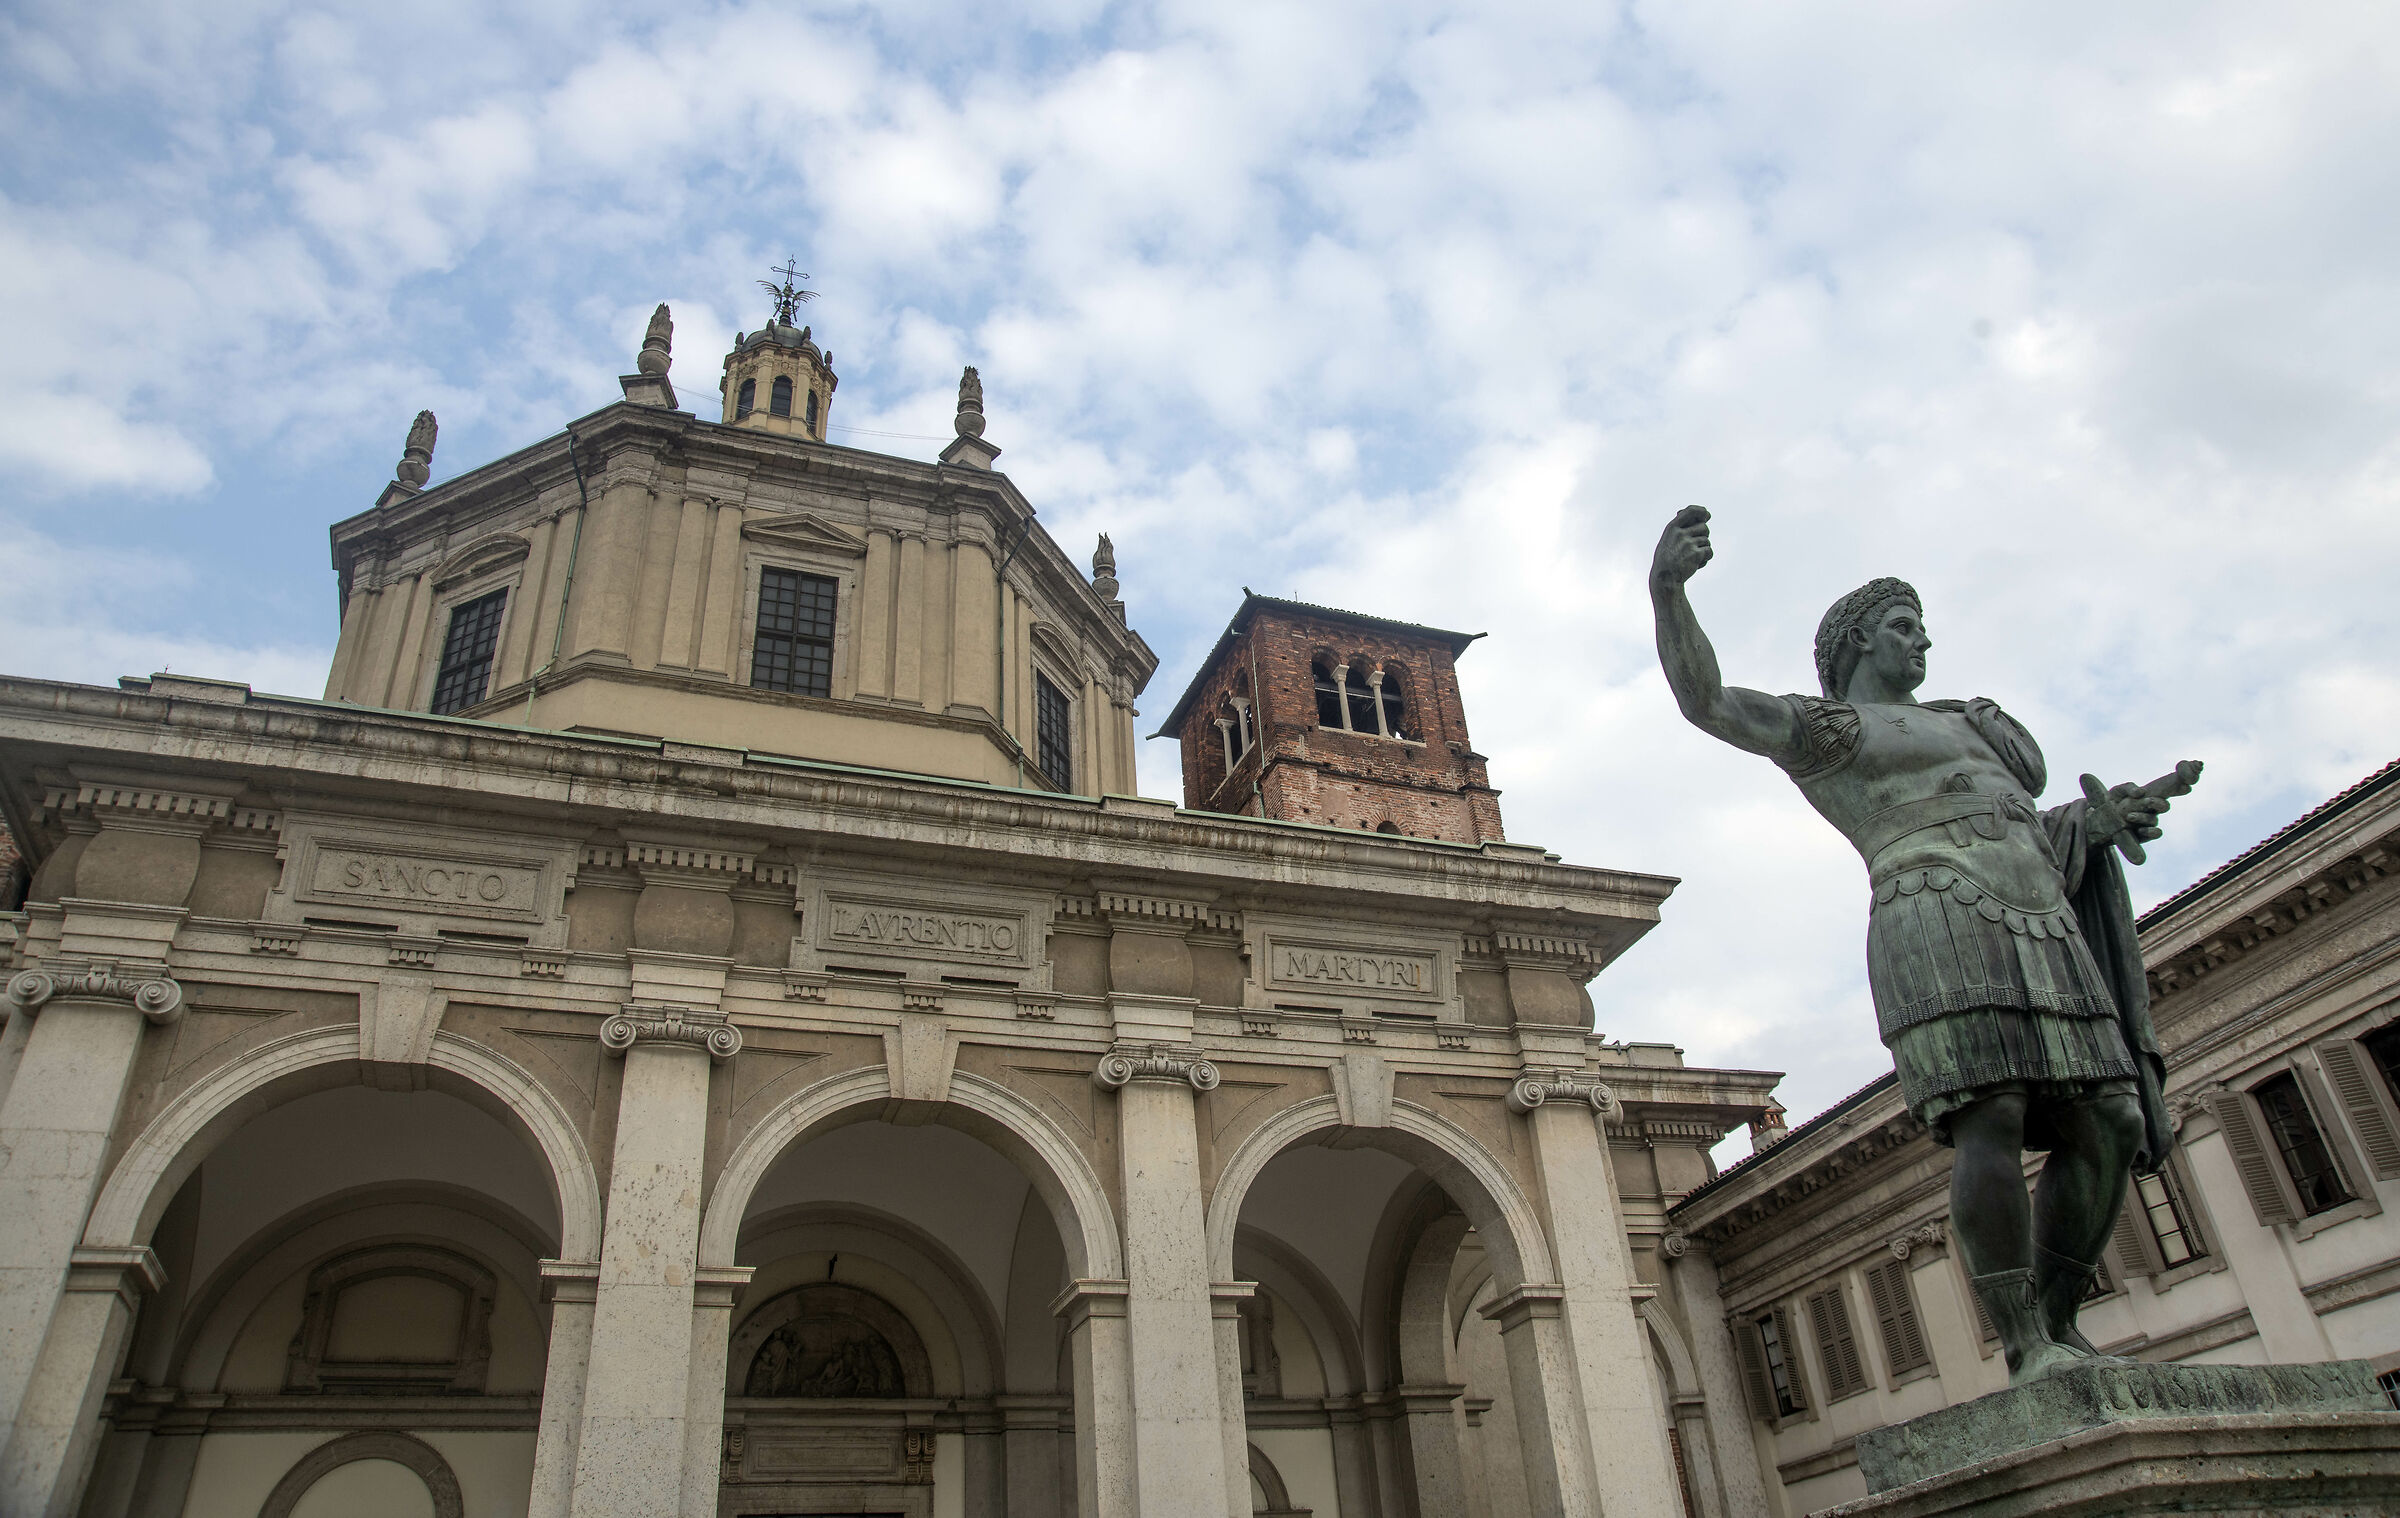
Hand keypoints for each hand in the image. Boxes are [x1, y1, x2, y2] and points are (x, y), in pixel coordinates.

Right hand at [1652, 505, 1713, 589]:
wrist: (1665, 577)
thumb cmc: (1667, 557)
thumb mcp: (1669, 538)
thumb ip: (1684, 526)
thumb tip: (1706, 514)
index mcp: (1672, 528)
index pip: (1690, 511)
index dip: (1701, 511)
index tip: (1706, 514)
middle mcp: (1680, 534)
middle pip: (1704, 527)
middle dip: (1704, 535)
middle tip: (1695, 545)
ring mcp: (1688, 544)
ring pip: (1707, 541)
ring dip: (1703, 549)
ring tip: (1692, 557)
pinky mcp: (1696, 554)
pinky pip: (1709, 551)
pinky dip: (1705, 558)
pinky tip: (1696, 563)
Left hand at [2079, 760, 2200, 865]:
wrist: (2100, 822)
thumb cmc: (2112, 803)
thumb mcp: (2117, 791)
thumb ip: (2128, 788)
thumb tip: (2140, 792)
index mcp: (2150, 794)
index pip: (2170, 787)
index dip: (2181, 782)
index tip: (2186, 780)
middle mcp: (2152, 808)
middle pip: (2164, 805)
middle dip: (2157, 803)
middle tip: (2147, 801)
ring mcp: (2149, 821)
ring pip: (2154, 819)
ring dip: (2142, 817)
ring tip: (2128, 816)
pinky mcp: (2145, 835)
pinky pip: (2156, 833)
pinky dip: (2151, 831)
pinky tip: (2141, 830)